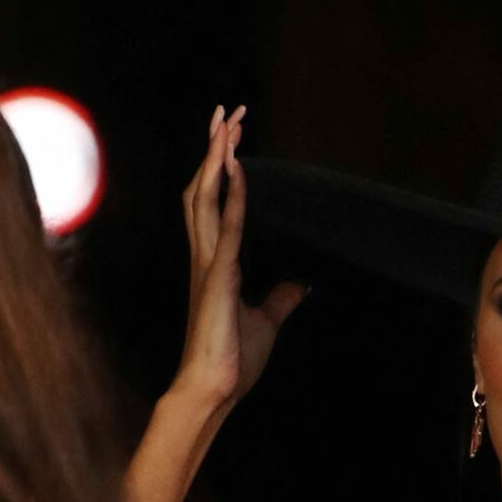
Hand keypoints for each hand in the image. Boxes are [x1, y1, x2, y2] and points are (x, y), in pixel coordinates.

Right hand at [174, 103, 305, 414]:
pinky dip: (232, 196)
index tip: (231, 137)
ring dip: (217, 158)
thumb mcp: (266, 321)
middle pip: (203, 188)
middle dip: (215, 148)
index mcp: (212, 263)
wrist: (215, 388)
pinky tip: (238, 169)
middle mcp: (204, 256)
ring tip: (227, 124)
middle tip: (227, 113)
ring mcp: (207, 264)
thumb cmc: (232, 359)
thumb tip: (298, 287)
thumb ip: (279, 300)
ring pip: (205, 197)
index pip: (211, 203)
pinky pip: (225, 227)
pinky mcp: (217, 277)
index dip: (220, 167)